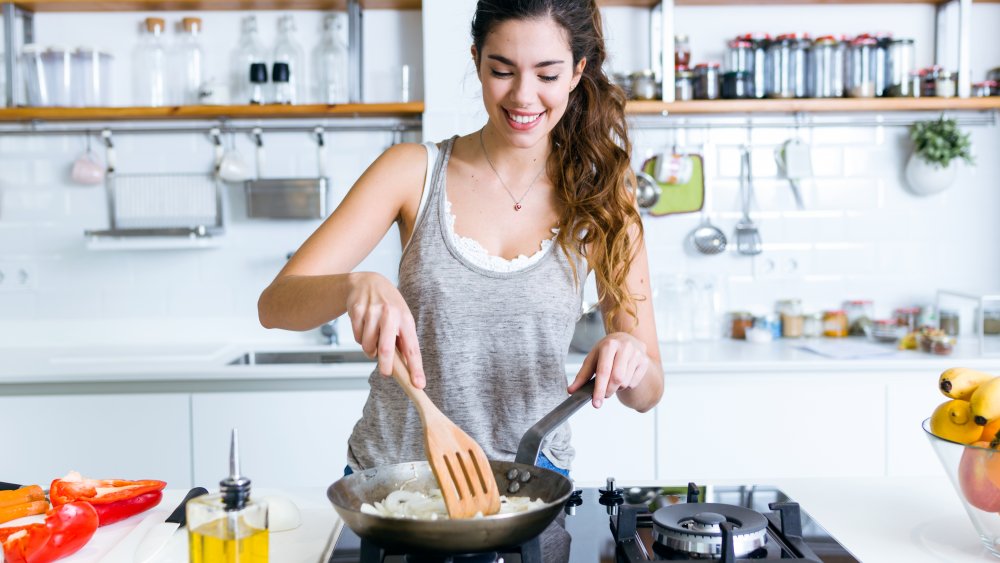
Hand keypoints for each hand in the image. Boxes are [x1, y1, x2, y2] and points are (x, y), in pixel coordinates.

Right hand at [345, 272, 424, 387]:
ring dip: (370, 350)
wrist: (368, 282)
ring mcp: (372, 312)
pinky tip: (364, 328)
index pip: (412, 348)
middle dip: (385, 366)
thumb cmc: (388, 305)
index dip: (415, 368)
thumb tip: (406, 368)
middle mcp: (390, 314)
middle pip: (386, 349)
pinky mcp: (356, 311)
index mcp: (405, 319)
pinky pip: (357, 337)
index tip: (418, 384)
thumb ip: (403, 340)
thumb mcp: (401, 318)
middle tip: (386, 373)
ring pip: (368, 345)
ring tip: (373, 340)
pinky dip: (360, 339)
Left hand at [568, 332, 649, 407]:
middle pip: (616, 379)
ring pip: (625, 382)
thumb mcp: (593, 358)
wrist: (626, 340)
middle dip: (608, 391)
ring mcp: (637, 354)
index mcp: (609, 345)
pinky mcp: (645, 361)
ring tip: (613, 379)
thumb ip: (582, 375)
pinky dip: (626, 385)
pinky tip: (624, 376)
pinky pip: (633, 383)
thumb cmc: (606, 351)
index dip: (599, 389)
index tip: (596, 403)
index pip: (603, 371)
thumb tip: (571, 390)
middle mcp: (625, 347)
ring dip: (616, 388)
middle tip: (603, 394)